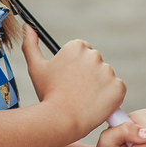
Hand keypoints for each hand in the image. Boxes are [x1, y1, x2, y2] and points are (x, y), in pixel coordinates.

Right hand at [22, 26, 125, 140]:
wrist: (61, 120)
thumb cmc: (48, 94)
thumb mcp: (36, 68)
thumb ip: (30, 44)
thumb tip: (26, 26)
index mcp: (76, 47)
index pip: (82, 52)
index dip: (74, 67)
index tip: (68, 80)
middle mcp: (94, 55)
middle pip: (94, 63)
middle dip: (87, 75)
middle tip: (75, 91)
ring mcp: (108, 71)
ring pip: (105, 76)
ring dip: (98, 86)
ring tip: (84, 99)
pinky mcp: (118, 87)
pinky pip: (116, 89)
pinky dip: (110, 97)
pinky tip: (95, 104)